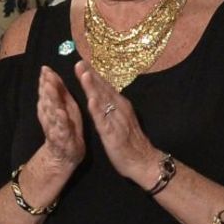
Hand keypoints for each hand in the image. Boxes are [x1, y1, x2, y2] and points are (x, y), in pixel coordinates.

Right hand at [37, 66, 85, 168]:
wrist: (63, 156)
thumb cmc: (66, 127)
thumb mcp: (64, 108)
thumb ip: (59, 93)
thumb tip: (52, 74)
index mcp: (53, 108)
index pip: (48, 92)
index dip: (46, 80)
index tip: (45, 68)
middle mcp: (51, 117)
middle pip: (48, 99)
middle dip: (47, 86)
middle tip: (46, 74)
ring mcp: (56, 127)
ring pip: (52, 112)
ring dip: (51, 100)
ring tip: (51, 87)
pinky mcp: (63, 139)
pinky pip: (62, 128)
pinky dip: (61, 120)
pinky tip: (61, 112)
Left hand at [74, 60, 161, 190]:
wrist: (144, 162)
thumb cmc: (131, 144)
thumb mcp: (123, 121)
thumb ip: (115, 108)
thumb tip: (105, 96)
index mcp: (121, 106)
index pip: (106, 87)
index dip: (94, 75)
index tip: (83, 62)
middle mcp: (120, 109)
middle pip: (104, 89)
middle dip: (91, 75)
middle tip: (79, 61)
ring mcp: (117, 121)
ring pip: (103, 101)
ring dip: (93, 86)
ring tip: (83, 73)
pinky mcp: (113, 134)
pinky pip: (104, 120)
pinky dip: (97, 109)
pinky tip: (90, 100)